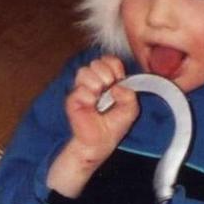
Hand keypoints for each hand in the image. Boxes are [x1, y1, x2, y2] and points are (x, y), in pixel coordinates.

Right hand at [49, 56, 139, 196]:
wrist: (99, 143)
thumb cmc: (113, 127)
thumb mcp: (131, 110)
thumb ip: (131, 95)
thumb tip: (118, 86)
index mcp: (108, 81)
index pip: (108, 60)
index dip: (114, 66)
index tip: (118, 78)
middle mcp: (94, 82)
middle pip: (95, 62)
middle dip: (106, 73)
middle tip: (109, 87)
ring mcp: (82, 89)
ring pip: (84, 71)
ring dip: (95, 82)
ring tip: (99, 96)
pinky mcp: (72, 99)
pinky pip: (79, 90)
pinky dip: (87, 97)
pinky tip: (91, 106)